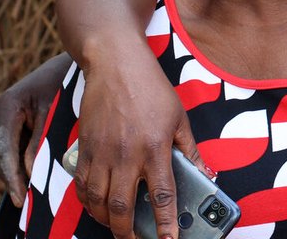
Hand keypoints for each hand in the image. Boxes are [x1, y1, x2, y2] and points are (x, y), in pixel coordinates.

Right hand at [0, 53, 71, 205]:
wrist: (70, 64)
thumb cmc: (66, 83)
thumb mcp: (55, 110)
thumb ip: (41, 140)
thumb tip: (29, 172)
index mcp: (6, 106)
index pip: (4, 149)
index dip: (11, 176)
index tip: (19, 197)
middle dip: (11, 178)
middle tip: (26, 201)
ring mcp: (0, 118)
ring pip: (1, 156)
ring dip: (15, 172)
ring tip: (32, 191)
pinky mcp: (8, 123)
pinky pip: (9, 150)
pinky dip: (19, 163)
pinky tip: (34, 175)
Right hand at [68, 43, 203, 238]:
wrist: (115, 63)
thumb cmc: (151, 88)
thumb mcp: (179, 117)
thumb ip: (190, 149)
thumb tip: (205, 174)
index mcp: (155, 147)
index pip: (162, 195)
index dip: (166, 223)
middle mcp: (126, 154)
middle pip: (122, 208)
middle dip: (128, 232)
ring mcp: (102, 152)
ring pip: (97, 202)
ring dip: (105, 221)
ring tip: (116, 228)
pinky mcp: (84, 148)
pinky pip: (81, 185)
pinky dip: (87, 202)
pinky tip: (96, 206)